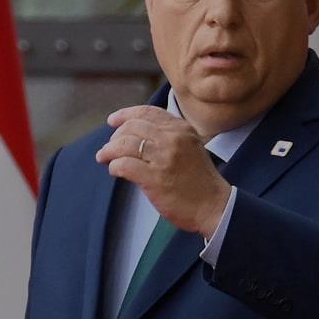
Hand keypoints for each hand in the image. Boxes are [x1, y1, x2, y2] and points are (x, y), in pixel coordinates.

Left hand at [95, 105, 230, 237]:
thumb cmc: (200, 181)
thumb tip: (134, 136)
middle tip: (109, 148)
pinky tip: (115, 171)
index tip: (112, 121)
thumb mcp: (191, 148)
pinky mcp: (155, 178)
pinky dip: (114, 166)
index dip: (125, 114)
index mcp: (182, 129)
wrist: (214, 206)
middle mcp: (173, 139)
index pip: (147, 112)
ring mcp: (164, 158)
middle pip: (132, 127)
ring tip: (104, 158)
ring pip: (124, 144)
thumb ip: (169, 138)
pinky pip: (124, 165)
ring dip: (109, 151)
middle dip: (115, 137)